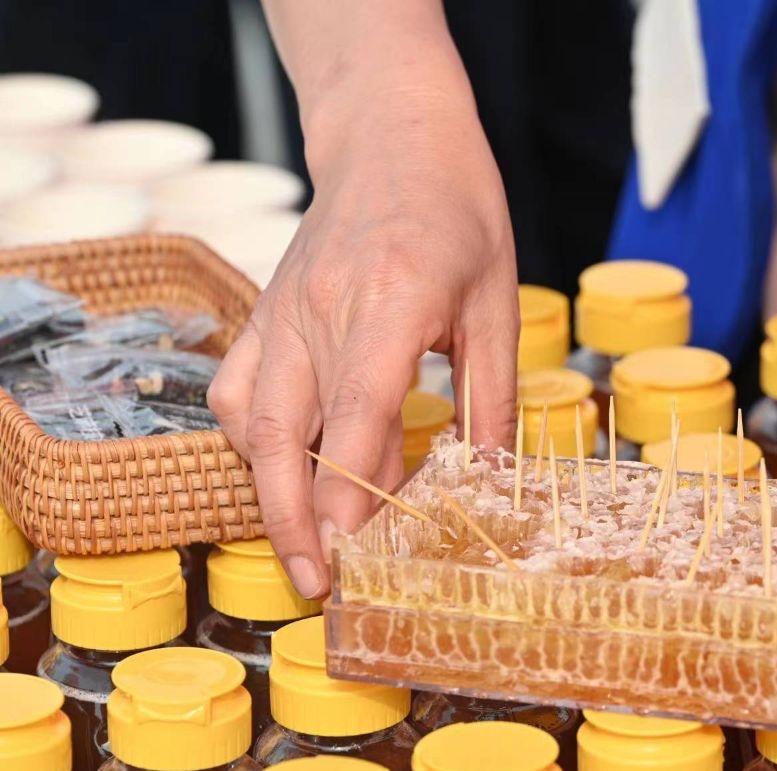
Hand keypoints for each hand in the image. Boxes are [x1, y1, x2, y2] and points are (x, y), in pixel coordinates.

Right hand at [209, 86, 517, 597]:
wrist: (394, 136)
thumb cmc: (459, 212)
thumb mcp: (497, 303)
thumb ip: (489, 397)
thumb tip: (491, 481)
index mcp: (391, 303)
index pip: (355, 418)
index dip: (349, 496)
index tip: (354, 558)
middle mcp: (321, 311)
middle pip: (284, 436)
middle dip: (295, 522)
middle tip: (317, 584)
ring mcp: (282, 311)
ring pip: (250, 421)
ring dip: (268, 494)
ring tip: (300, 549)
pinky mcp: (265, 311)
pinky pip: (235, 390)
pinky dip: (249, 442)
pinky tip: (280, 469)